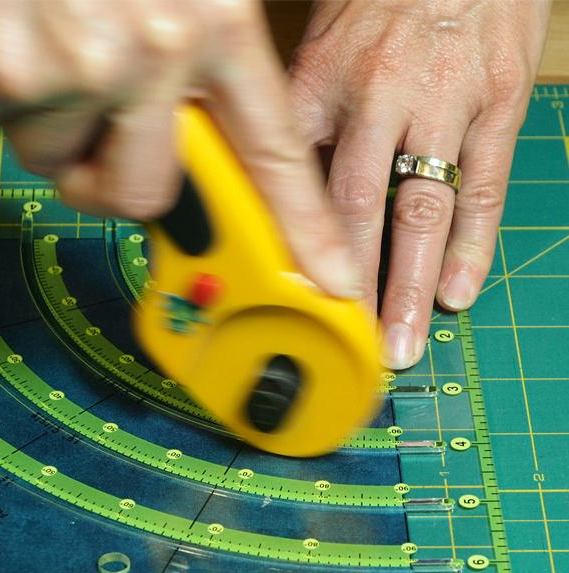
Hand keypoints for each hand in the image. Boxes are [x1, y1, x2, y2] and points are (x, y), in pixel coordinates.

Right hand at [0, 0, 363, 299]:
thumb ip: (208, 43)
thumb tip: (211, 127)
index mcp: (218, 20)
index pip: (275, 154)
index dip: (305, 228)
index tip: (331, 280)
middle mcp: (155, 50)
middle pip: (143, 194)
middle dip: (109, 174)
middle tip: (91, 126)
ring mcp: (77, 66)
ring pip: (56, 158)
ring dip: (45, 115)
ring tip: (42, 31)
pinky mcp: (3, 72)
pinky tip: (1, 21)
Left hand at [289, 0, 550, 367]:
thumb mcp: (321, 42)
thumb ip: (298, 118)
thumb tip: (264, 184)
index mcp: (322, 81)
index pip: (290, 174)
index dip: (283, 241)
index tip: (275, 293)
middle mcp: (378, 97)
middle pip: (355, 207)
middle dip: (349, 282)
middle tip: (343, 338)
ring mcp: (442, 104)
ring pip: (420, 209)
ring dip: (409, 285)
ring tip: (401, 341)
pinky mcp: (496, 105)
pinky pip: (484, 187)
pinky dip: (472, 246)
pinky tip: (459, 292)